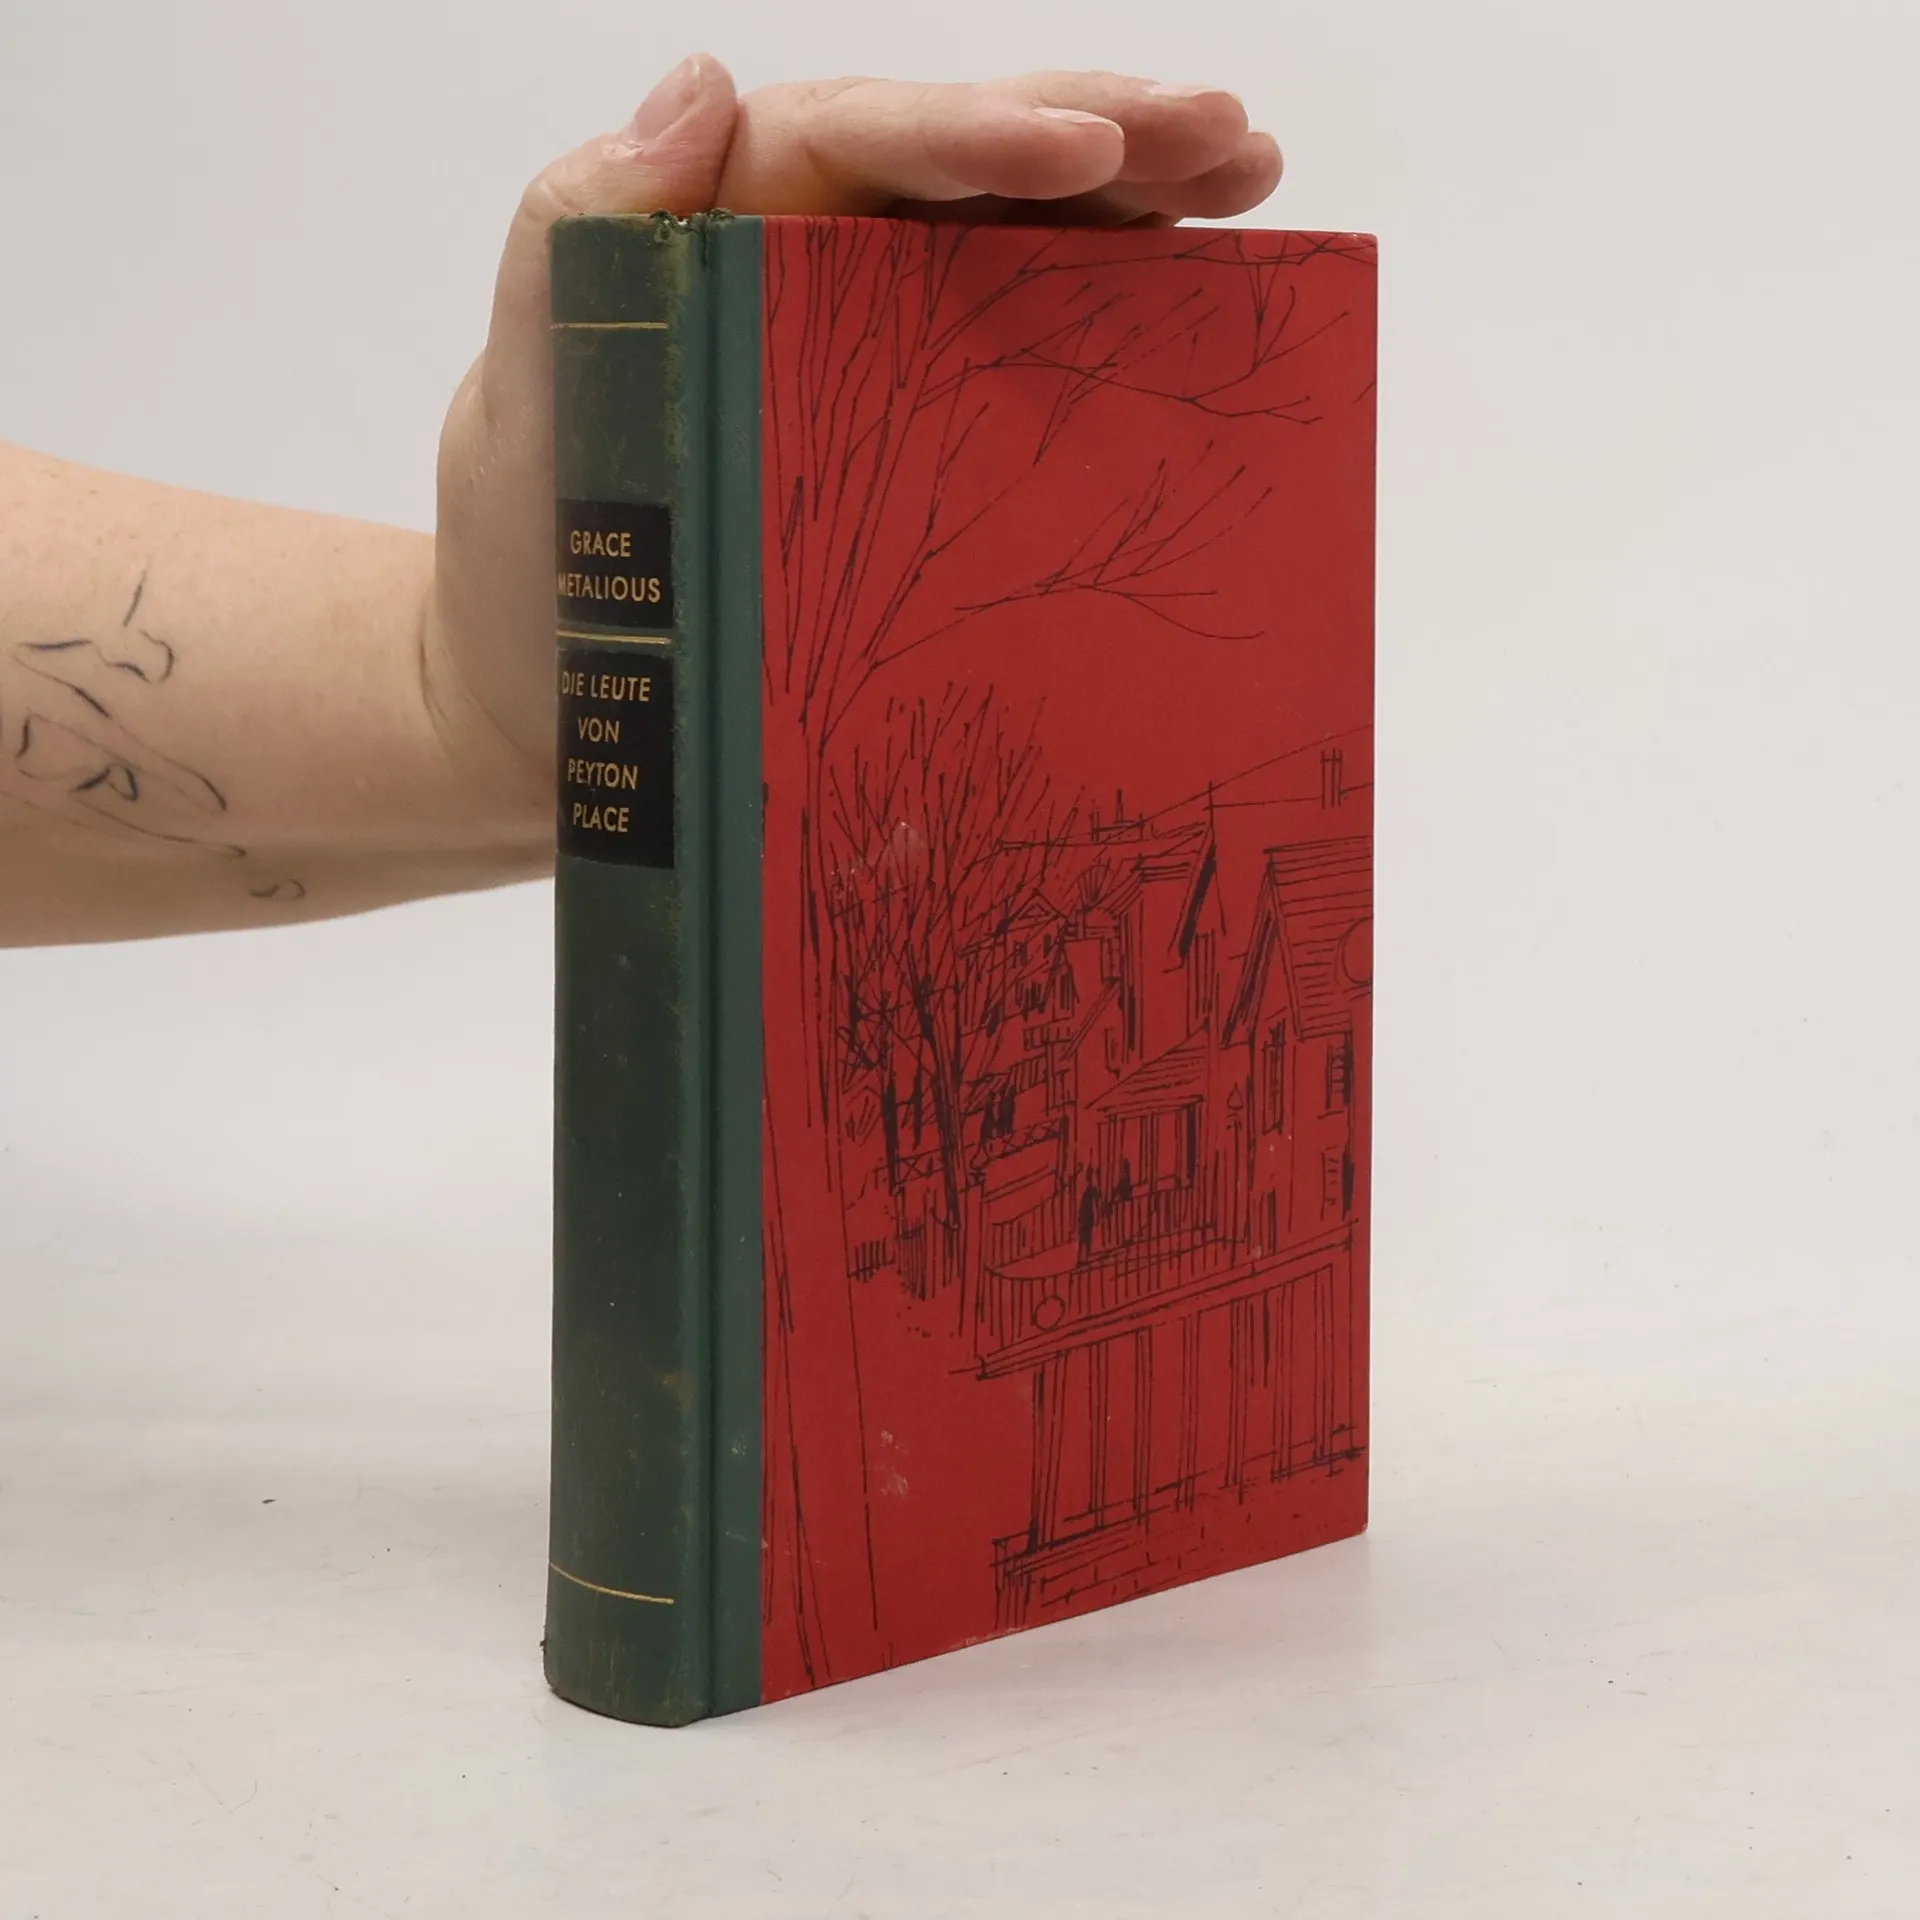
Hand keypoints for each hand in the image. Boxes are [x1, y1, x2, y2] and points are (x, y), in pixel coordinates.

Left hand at [426, 57, 1282, 793]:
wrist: (554, 705)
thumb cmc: (533, 562)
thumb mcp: (521, 401)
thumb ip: (572, 238)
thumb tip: (697, 82)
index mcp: (724, 227)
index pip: (862, 139)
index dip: (982, 131)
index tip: (1097, 150)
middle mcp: (811, 261)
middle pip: (967, 164)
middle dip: (1106, 135)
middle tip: (1232, 134)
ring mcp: (871, 345)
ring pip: (1016, 236)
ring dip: (1140, 197)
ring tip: (1254, 177)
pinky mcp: (913, 431)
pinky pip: (1021, 344)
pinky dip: (1113, 307)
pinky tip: (1201, 287)